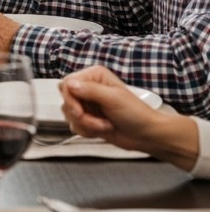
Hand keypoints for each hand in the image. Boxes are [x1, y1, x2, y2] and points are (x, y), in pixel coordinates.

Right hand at [59, 66, 174, 150]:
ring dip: (86, 124)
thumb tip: (70, 84)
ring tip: (104, 125)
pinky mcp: (88, 119)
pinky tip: (102, 129)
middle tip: (95, 121)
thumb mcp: (113, 99)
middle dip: (79, 114)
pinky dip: (87, 131)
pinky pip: (74, 126)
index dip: (70, 99)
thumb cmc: (136, 113)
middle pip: (66, 100)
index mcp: (95, 76)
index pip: (67, 83)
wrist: (145, 135)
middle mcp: (88, 88)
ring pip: (69, 115)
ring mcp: (87, 104)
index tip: (79, 111)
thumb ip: (90, 90)